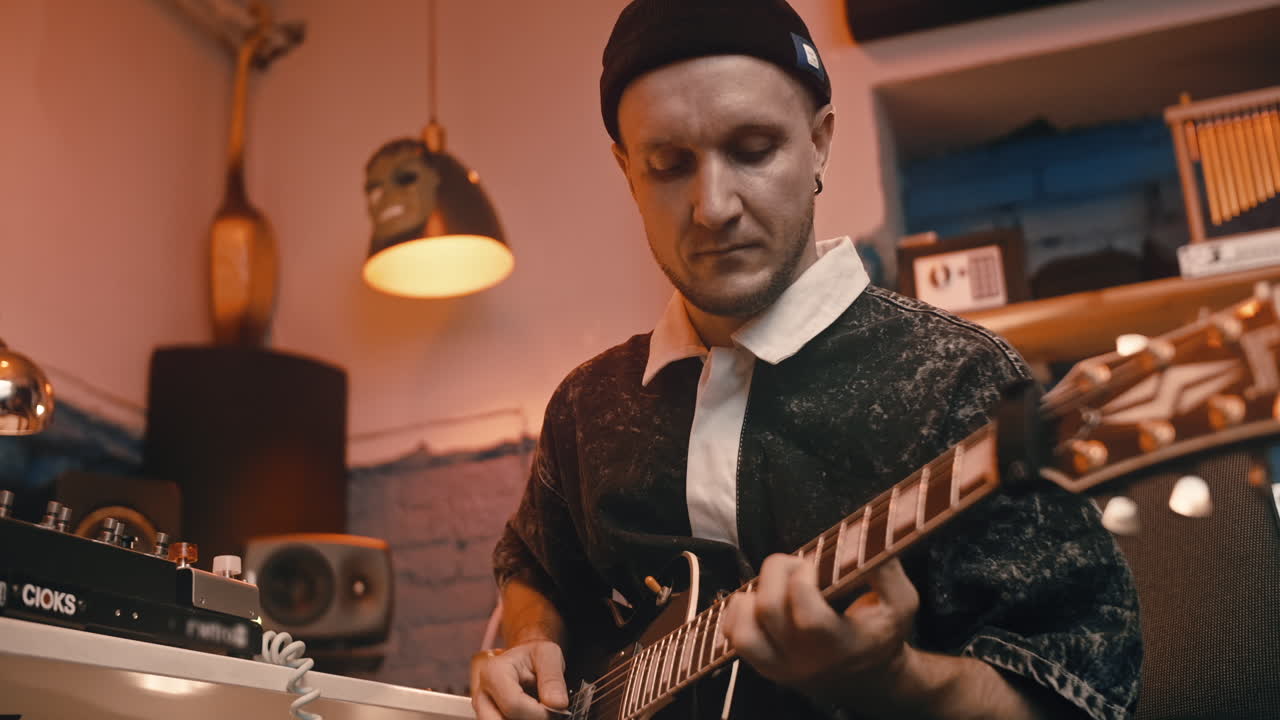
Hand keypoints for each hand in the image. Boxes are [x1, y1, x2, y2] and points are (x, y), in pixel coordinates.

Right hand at [470, 641, 568, 719]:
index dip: (539, 713)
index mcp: (493, 672)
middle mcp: (482, 693)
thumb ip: (553, 679)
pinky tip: (530, 715)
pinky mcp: (486, 718)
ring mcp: (481, 709)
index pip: (513, 705)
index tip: (555, 709)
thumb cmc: (533, 656)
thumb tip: (557, 704)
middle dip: (528, 719)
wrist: (524, 660)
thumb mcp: (549, 655)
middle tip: (545, 713)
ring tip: (537, 711)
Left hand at [721, 554, 919, 703]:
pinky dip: (738, 611)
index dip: (803, 581)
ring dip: (754, 593)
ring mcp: (781, 667)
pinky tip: (759, 598)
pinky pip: (734, 637)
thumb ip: (887, 571)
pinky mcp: (764, 666)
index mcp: (842, 646)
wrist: (869, 678)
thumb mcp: (900, 604)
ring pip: (744, 629)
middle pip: (769, 611)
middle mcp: (806, 661)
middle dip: (777, 573)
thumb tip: (862, 537)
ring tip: (777, 584)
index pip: (809, 617)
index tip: (815, 565)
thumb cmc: (881, 633)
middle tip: (797, 565)